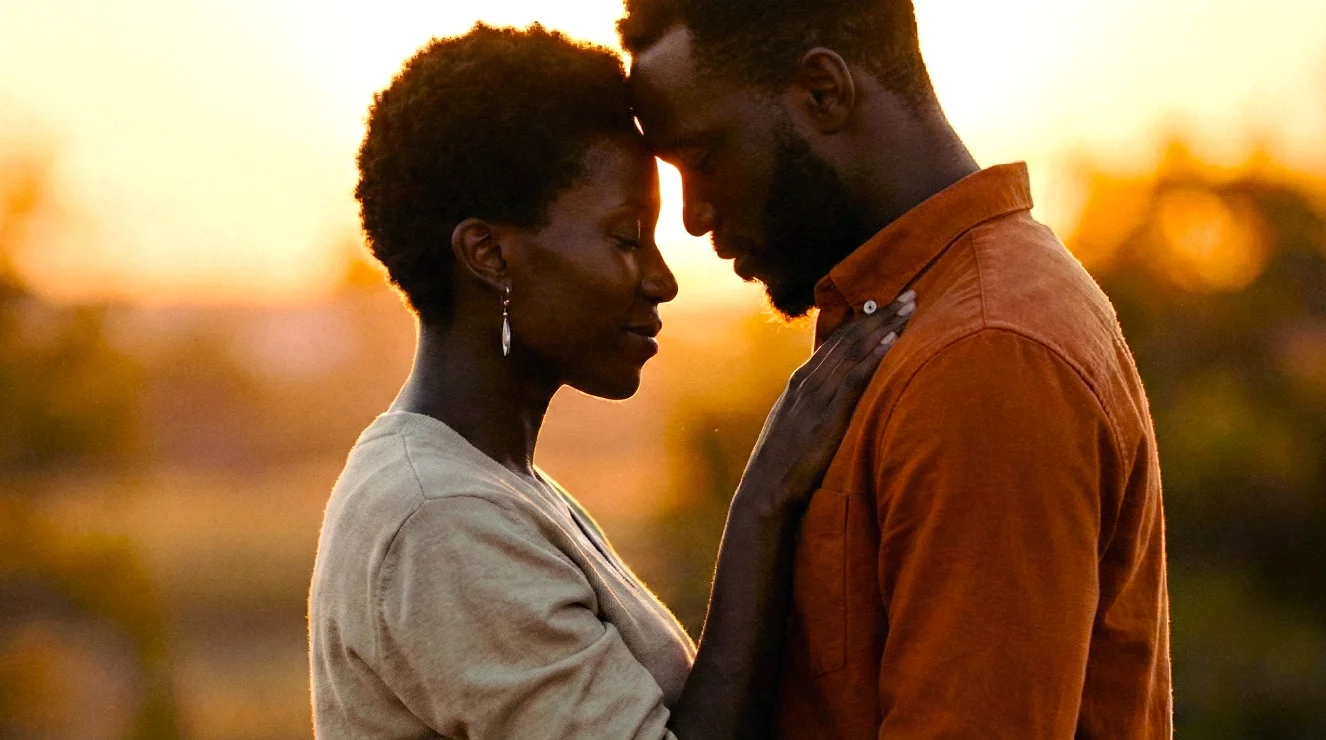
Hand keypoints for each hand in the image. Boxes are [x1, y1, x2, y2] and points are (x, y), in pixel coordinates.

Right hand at [736, 291, 915, 514]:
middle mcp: (806, 382)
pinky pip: (854, 379)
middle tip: (909, 294)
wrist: (764, 492)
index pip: (835, 341)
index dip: (863, 320)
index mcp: (799, 382)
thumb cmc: (781, 466)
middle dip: (880, 314)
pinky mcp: (827, 416)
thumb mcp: (792, 427)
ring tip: (910, 307)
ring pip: (854, 350)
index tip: (887, 304)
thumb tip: (833, 401)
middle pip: (848, 338)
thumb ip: (812, 407)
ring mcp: (816, 397)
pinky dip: (873, 357)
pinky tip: (892, 341)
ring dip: (884, 326)